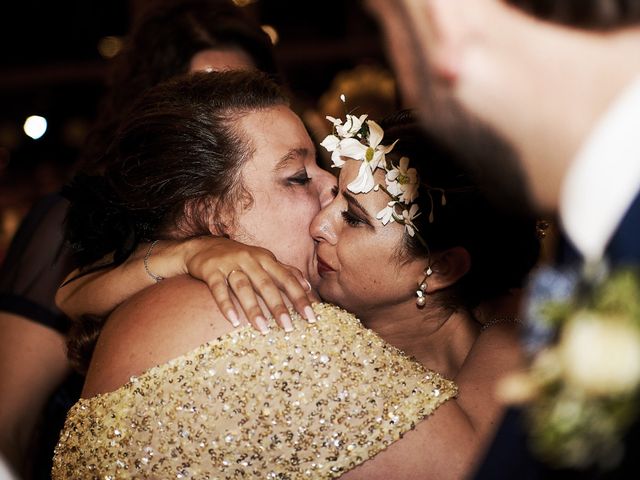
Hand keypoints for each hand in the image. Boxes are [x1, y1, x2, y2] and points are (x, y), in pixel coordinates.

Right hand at [162, 236, 318, 332]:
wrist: (202, 246)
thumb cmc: (239, 257)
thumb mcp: (263, 260)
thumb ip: (286, 272)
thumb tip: (308, 286)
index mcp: (265, 258)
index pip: (287, 278)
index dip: (300, 297)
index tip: (311, 316)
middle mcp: (249, 259)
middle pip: (267, 284)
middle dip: (278, 306)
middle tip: (288, 327)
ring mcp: (229, 264)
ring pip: (244, 286)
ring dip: (253, 308)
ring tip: (263, 329)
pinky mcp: (211, 270)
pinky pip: (219, 288)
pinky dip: (226, 304)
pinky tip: (233, 320)